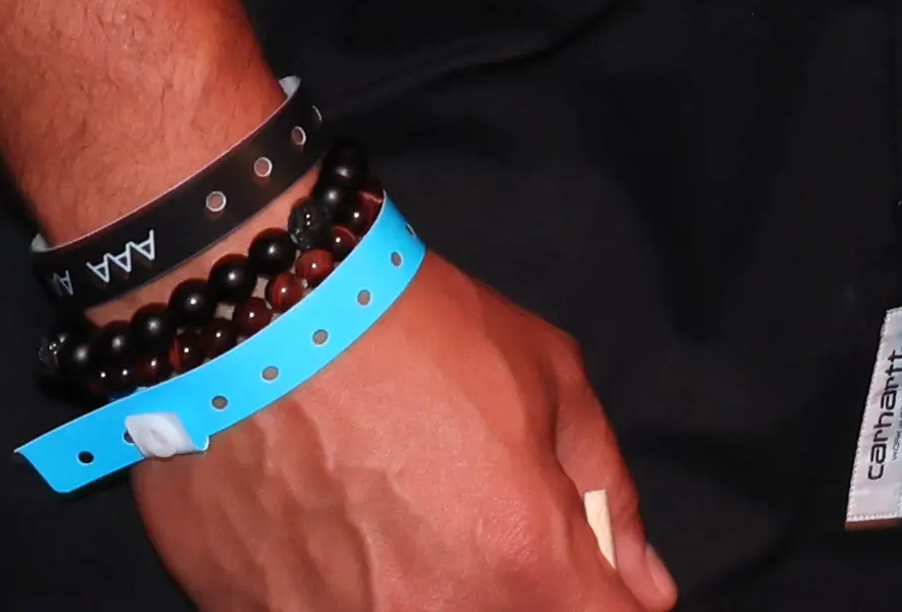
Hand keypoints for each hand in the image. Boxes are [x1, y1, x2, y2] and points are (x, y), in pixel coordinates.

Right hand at [133, 256, 676, 608]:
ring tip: (397, 524)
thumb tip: (643, 582)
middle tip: (481, 525)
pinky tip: (332, 532)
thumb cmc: (416, 333)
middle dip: (517, 592)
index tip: (594, 575)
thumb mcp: (551, 380)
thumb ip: (608, 494)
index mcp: (524, 563)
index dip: (610, 602)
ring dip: (427, 590)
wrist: (258, 318)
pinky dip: (341, 593)